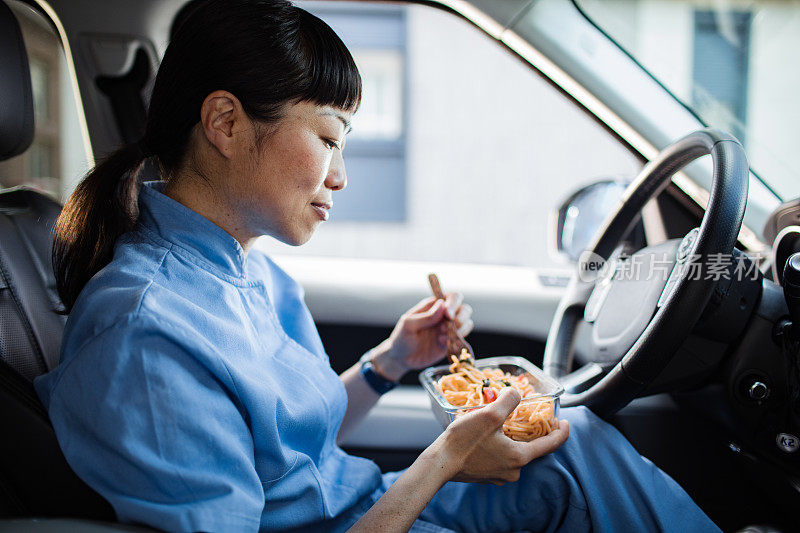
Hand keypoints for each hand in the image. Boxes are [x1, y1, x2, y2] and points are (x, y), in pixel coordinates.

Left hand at [370, 293, 473, 381]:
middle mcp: (444, 316)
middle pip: (464, 309)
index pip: (452, 297)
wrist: (401, 359)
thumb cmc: (402, 337)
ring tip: (442, 335)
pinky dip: (455, 341)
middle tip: (449, 325)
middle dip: (461, 316)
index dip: (454, 303)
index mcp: (433, 306)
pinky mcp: (450, 343)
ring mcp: (448, 330)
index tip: (448, 314)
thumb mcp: (408, 325)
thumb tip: (442, 304)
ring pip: (467, 323)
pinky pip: (461, 339)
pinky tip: (441, 343)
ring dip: (459, 329)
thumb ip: (426, 316)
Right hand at [432, 388, 568, 484]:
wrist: (439, 464)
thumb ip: (509, 400)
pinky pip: (499, 458)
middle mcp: (513, 471)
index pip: (551, 444)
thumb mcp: (490, 414)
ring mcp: (498, 476)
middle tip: (526, 416)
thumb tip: (516, 393)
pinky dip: (498, 445)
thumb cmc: (465, 440)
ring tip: (501, 421)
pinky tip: (486, 435)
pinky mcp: (485, 476)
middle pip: (530, 448)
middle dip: (529, 431)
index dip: (561, 432)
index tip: (565, 421)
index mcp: (519, 457)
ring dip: (510, 437)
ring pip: (513, 452)